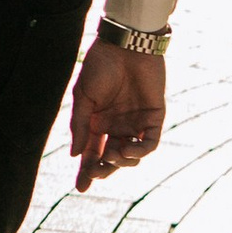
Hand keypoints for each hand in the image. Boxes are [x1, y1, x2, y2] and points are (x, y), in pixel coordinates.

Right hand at [70, 34, 164, 191]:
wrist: (126, 45)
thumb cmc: (101, 66)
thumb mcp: (83, 97)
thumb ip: (80, 125)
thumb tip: (77, 155)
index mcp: (97, 123)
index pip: (92, 153)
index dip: (86, 171)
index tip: (81, 187)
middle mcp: (117, 126)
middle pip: (111, 159)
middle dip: (104, 170)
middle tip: (96, 172)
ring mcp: (136, 123)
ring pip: (131, 155)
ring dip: (122, 161)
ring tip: (113, 154)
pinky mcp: (154, 117)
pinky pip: (150, 142)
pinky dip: (140, 151)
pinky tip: (127, 149)